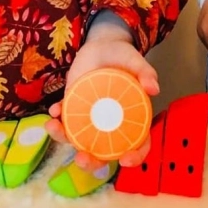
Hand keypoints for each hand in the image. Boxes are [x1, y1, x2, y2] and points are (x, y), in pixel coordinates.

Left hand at [45, 17, 158, 171]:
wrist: (102, 45)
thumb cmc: (123, 57)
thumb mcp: (135, 61)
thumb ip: (146, 73)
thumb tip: (154, 88)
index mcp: (131, 118)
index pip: (138, 143)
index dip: (135, 156)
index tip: (126, 160)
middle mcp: (110, 125)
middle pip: (103, 151)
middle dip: (91, 162)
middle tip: (82, 158)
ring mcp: (90, 119)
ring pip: (78, 138)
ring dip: (63, 138)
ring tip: (54, 128)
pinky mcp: (74, 108)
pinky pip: (64, 119)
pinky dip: (57, 118)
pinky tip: (54, 110)